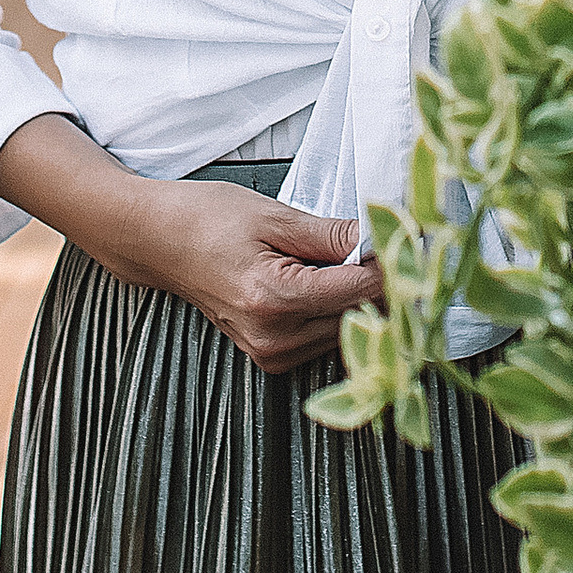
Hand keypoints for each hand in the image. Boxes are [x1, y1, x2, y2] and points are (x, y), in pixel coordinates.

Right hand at [0, 116, 380, 376]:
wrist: (156, 241)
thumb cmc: (207, 218)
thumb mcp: (273, 215)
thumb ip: (332, 236)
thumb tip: (384, 242)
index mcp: (274, 299)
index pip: (361, 293)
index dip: (394, 266)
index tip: (416, 241)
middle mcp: (274, 338)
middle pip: (360, 318)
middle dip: (384, 285)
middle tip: (402, 247)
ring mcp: (270, 354)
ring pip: (347, 332)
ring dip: (363, 301)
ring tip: (363, 262)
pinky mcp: (269, 358)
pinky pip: (325, 338)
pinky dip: (339, 312)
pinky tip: (335, 283)